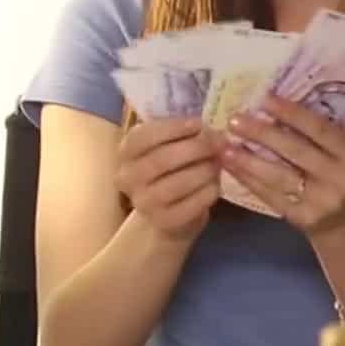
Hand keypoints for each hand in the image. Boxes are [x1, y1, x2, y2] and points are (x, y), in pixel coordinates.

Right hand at [116, 117, 224, 241]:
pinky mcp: (163, 221)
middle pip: (162, 159)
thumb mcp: (166, 146)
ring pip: (178, 182)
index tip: (199, 124)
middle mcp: (128, 177)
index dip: (173, 128)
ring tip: (218, 164)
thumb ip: (179, 134)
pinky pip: (192, 204)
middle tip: (218, 144)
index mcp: (126, 152)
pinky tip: (215, 184)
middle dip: (196, 148)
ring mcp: (143, 202)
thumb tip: (208, 130)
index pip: (143, 136)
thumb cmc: (168, 170)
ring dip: (205, 170)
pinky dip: (208, 191)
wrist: (166, 212)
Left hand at [222, 95, 344, 233]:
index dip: (291, 112)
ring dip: (248, 160)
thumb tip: (268, 104)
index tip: (263, 98)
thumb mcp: (337, 153)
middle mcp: (341, 176)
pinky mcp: (303, 217)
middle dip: (262, 133)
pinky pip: (270, 195)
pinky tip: (230, 167)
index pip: (319, 128)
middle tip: (234, 120)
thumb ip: (313, 134)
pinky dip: (248, 180)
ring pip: (279, 175)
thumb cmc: (335, 174)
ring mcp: (322, 199)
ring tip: (224, 146)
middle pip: (296, 150)